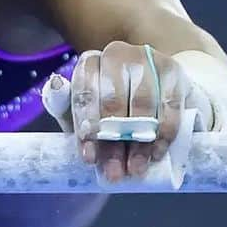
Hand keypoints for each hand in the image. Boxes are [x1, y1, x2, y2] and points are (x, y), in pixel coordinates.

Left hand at [52, 42, 204, 183]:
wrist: (150, 92)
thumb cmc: (108, 109)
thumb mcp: (81, 110)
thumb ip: (61, 103)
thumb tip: (54, 84)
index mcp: (89, 63)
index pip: (84, 94)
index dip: (87, 129)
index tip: (90, 160)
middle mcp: (116, 54)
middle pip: (113, 100)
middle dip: (113, 141)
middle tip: (115, 172)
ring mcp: (146, 58)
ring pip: (141, 102)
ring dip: (139, 141)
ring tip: (135, 168)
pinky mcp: (172, 70)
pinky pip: (169, 103)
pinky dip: (163, 132)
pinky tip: (157, 153)